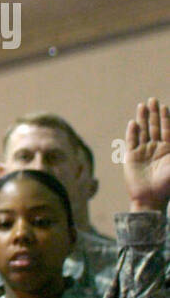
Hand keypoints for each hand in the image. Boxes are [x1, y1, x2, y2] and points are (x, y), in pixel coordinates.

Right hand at [123, 97, 169, 211]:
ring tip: (142, 105)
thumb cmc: (167, 184)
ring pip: (143, 131)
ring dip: (143, 119)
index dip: (166, 117)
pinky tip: (133, 123)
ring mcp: (143, 152)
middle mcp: (156, 148)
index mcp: (168, 150)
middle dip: (154, 114)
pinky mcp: (131, 157)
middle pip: (155, 127)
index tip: (164, 106)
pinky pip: (131, 142)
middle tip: (153, 100)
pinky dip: (132, 132)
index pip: (167, 129)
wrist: (150, 198)